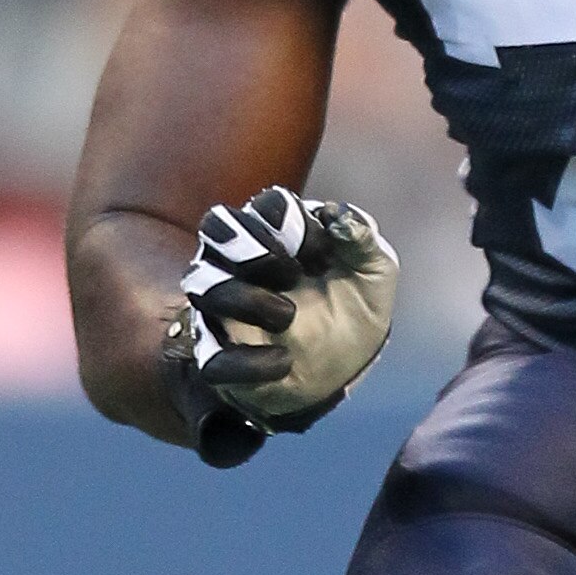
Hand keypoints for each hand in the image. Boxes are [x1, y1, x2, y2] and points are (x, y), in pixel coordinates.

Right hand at [167, 187, 397, 463]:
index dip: (294, 223)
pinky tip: (284, 361)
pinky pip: (213, 356)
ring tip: (288, 315)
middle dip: (253, 245)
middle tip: (292, 273)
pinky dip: (250, 361)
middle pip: (218, 226)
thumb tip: (336, 212)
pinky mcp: (219, 355)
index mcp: (279, 232)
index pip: (270, 205)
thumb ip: (362, 238)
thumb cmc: (354, 306)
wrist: (343, 369)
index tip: (323, 254)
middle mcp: (239, 260)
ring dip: (246, 297)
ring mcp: (223, 306)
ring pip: (201, 284)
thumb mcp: (374, 273)